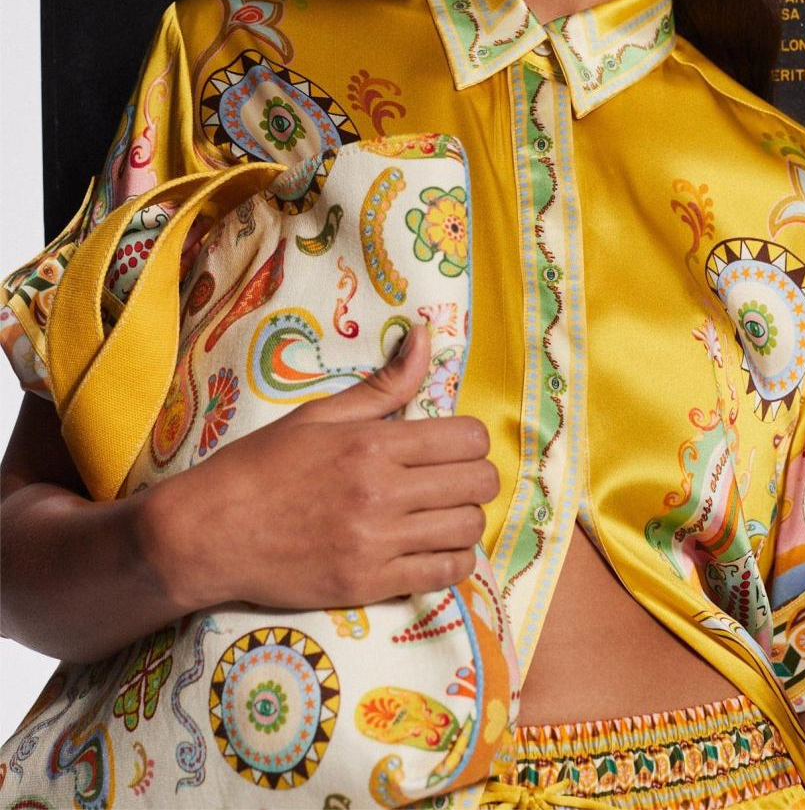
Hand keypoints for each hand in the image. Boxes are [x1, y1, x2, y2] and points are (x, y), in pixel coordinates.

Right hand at [145, 324, 498, 611]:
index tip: (454, 446)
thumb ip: (384, 384)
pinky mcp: (368, 585)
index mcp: (372, 444)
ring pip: (467, 530)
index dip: (471, 440)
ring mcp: (376, 543)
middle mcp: (381, 493)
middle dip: (477, 478)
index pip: (468, 439)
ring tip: (443, 514)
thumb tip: (426, 337)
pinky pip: (443, 575)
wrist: (208, 533)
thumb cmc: (261, 466)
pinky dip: (452, 561)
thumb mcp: (319, 414)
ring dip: (465, 519)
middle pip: (478, 484)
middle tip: (455, 480)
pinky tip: (434, 548)